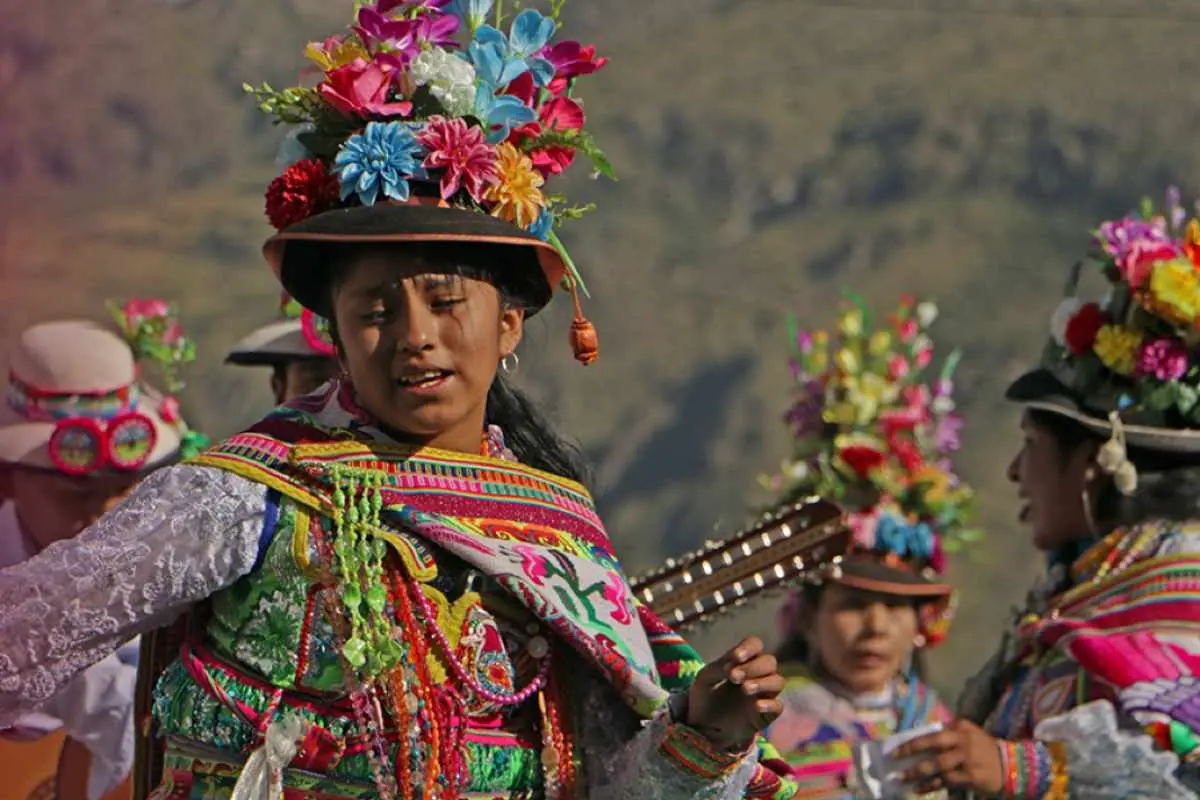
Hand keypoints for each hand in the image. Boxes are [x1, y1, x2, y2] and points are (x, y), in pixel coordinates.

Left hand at [683, 636, 784, 751]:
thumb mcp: (705, 679)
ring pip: (778, 681)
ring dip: (762, 682)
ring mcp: (764, 694)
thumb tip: (734, 662)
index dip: (749, 648)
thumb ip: (719, 667)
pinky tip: (756, 706)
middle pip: (769, 662)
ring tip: (744, 688)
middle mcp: (757, 675)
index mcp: (743, 661)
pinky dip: (769, 704)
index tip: (735, 658)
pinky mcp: (766, 714)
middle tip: (734, 677)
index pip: (755, 645)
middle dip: (753, 667)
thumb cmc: (704, 698)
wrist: (702, 728)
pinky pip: (778, 706)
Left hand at [891, 719, 1004, 795]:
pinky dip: (930, 785)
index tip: (897, 746)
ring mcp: (967, 759)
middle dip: (911, 750)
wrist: (1012, 765)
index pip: (932, 732)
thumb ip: (948, 735)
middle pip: (933, 743)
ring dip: (917, 772)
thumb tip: (919, 741)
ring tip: (901, 778)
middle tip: (894, 757)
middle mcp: (963, 741)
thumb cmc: (983, 749)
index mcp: (960, 728)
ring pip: (937, 765)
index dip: (913, 740)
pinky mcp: (971, 776)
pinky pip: (945, 781)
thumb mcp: (968, 734)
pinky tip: (918, 789)